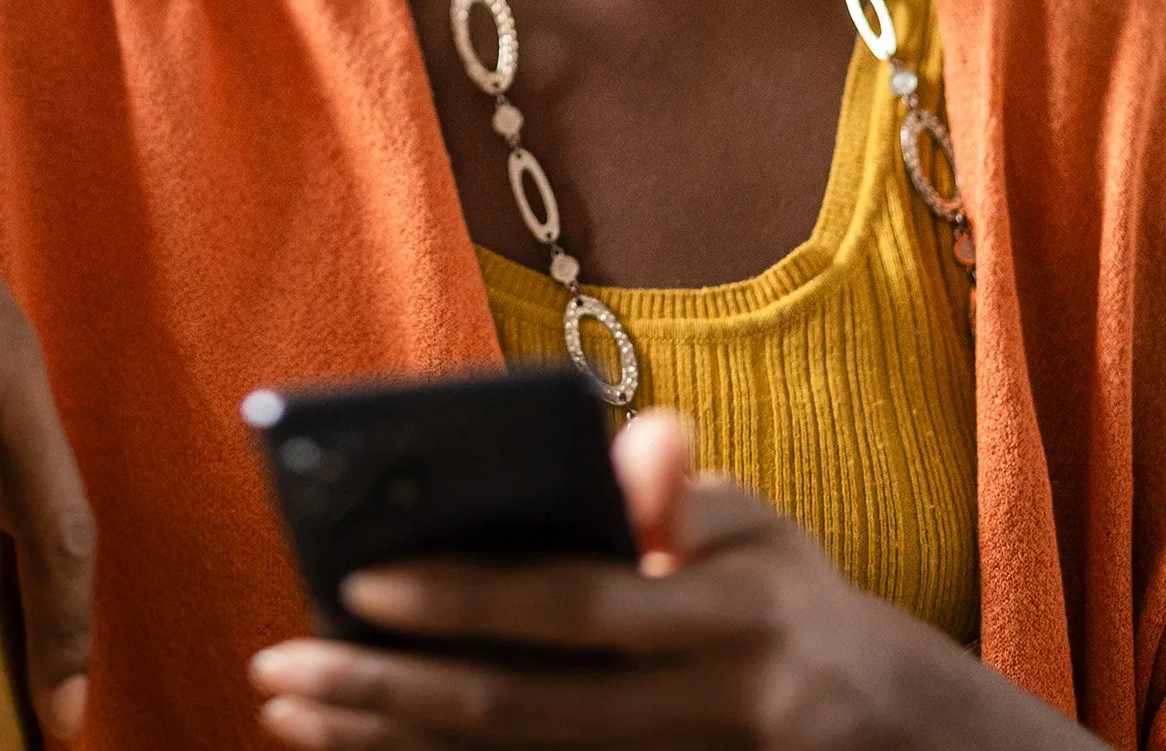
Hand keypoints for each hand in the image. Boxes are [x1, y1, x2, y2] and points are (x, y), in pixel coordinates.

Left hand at [249, 410, 1089, 750]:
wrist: (882, 734)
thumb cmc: (792, 596)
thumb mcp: (761, 524)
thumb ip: (685, 489)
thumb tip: (629, 445)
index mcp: (728, 619)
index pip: (578, 611)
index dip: (470, 600)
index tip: (362, 580)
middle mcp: (696, 710)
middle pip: (520, 714)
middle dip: (388, 695)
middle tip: (282, 668)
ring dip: (387, 746)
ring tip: (292, 713)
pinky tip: (363, 747)